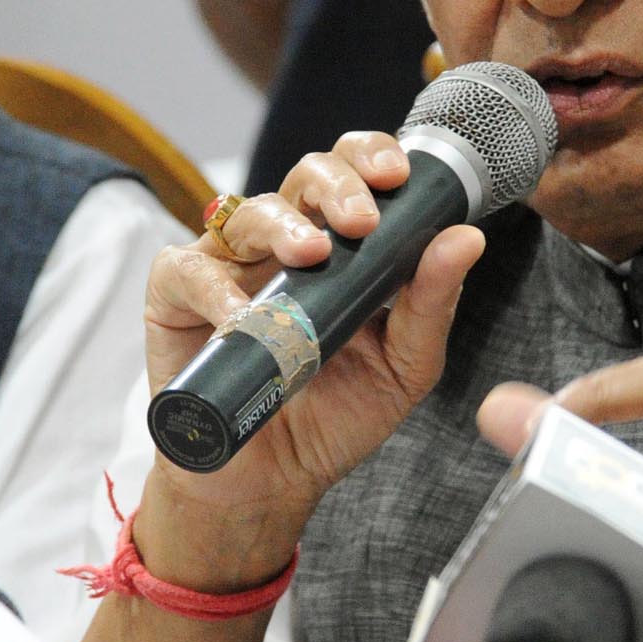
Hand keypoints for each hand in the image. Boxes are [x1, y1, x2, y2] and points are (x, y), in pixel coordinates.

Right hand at [131, 132, 485, 591]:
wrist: (271, 484)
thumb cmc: (335, 419)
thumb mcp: (403, 367)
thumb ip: (432, 304)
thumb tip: (466, 239)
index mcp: (341, 247)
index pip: (355, 175)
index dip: (371, 157)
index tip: (397, 176)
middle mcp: (283, 245)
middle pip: (304, 176)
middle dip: (335, 185)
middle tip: (361, 220)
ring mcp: (228, 267)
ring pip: (248, 212)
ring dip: (282, 226)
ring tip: (310, 257)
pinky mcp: (176, 300)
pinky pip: (186, 270)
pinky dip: (215, 288)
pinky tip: (242, 316)